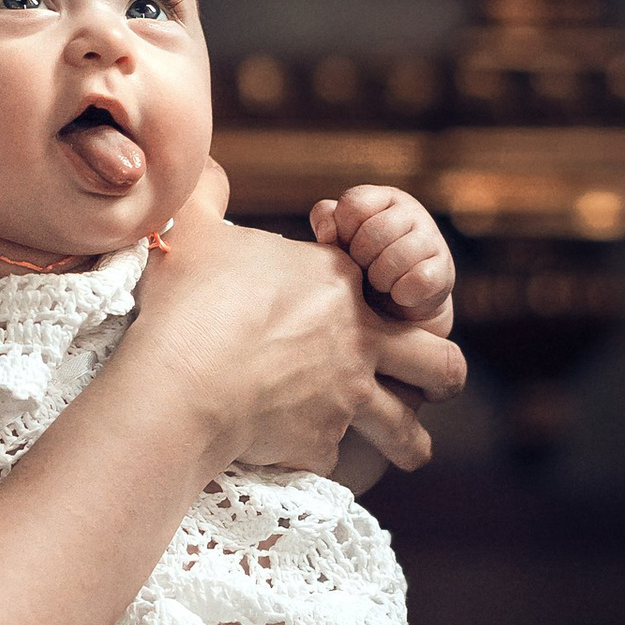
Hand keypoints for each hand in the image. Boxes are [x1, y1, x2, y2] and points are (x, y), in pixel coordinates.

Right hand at [134, 182, 464, 478]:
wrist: (184, 381)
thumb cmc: (191, 301)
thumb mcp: (195, 229)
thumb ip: (207, 194)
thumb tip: (205, 165)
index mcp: (339, 281)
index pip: (390, 282)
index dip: (388, 292)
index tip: (370, 304)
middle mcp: (359, 338)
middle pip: (437, 360)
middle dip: (440, 372)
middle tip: (431, 380)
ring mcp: (348, 395)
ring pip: (409, 426)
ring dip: (411, 440)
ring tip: (412, 448)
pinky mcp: (324, 442)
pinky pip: (336, 457)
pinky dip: (321, 457)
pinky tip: (309, 459)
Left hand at [311, 182, 454, 331]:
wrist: (398, 311)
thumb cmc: (362, 268)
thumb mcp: (339, 242)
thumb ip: (327, 222)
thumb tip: (328, 232)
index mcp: (382, 198)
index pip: (353, 204)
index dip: (343, 231)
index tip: (347, 247)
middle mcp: (410, 211)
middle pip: (373, 231)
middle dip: (361, 259)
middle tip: (364, 271)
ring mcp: (432, 238)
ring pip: (395, 256)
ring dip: (380, 279)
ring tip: (381, 284)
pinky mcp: (444, 270)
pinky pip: (418, 280)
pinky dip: (402, 293)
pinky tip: (400, 295)